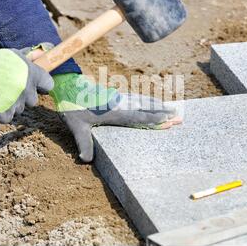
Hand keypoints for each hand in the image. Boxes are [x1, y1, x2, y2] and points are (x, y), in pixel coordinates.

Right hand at [0, 42, 53, 122]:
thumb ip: (28, 57)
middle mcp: (27, 90)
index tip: (36, 85)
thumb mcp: (13, 54)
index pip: (49, 85)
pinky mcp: (4, 113)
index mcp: (32, 75)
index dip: (42, 85)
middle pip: (33, 100)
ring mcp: (16, 103)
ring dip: (12, 104)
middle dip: (25, 96)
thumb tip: (40, 55)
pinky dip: (1, 113)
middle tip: (12, 89)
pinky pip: (8, 117)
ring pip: (20, 109)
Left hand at [49, 73, 181, 162]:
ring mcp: (118, 98)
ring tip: (171, 107)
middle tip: (179, 114)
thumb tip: (85, 160)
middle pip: (145, 107)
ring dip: (157, 104)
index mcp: (114, 112)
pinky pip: (136, 98)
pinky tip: (151, 101)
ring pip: (142, 101)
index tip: (168, 119)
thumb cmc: (71, 106)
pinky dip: (147, 100)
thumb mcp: (76, 126)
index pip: (138, 116)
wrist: (67, 86)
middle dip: (162, 111)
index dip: (154, 119)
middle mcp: (120, 104)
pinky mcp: (115, 96)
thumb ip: (83, 142)